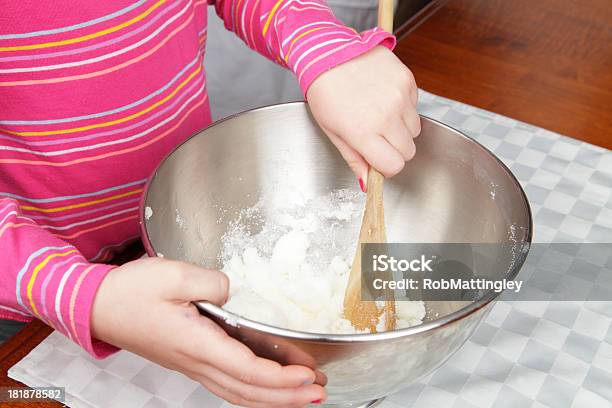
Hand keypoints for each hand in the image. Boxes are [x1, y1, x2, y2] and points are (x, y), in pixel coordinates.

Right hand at [91, 258, 324, 406]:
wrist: (98, 307)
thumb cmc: (130, 292)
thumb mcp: (173, 275)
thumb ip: (212, 283)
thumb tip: (234, 292)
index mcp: (196, 343)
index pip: (247, 369)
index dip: (281, 378)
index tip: (308, 375)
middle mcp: (196, 362)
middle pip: (248, 391)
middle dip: (287, 397)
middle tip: (319, 393)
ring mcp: (192, 366)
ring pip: (238, 394)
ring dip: (273, 399)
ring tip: (301, 396)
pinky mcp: (190, 361)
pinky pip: (228, 385)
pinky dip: (252, 392)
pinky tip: (265, 388)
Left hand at [307, 46, 419, 186]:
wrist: (328, 53)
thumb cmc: (325, 92)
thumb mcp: (332, 131)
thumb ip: (353, 159)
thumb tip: (367, 184)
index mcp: (363, 132)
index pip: (394, 166)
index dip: (386, 166)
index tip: (378, 160)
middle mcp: (385, 116)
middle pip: (408, 151)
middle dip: (394, 150)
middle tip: (377, 137)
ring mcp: (399, 97)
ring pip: (414, 130)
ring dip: (400, 129)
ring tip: (379, 114)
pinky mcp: (407, 80)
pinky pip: (415, 106)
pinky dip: (403, 107)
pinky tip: (383, 97)